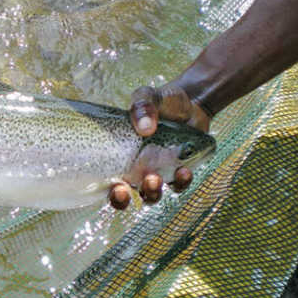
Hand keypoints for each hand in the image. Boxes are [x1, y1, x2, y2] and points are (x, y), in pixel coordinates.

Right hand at [107, 83, 210, 209]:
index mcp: (119, 157)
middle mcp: (135, 170)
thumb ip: (143, 106)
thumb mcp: (148, 96)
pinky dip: (181, 182)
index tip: (113, 186)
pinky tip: (184, 170)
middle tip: (123, 189)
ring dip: (151, 192)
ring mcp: (157, 174)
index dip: (108, 192)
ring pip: (151, 196)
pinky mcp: (179, 172)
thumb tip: (145, 128)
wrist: (192, 102)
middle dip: (121, 200)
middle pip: (123, 198)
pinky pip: (179, 185)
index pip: (105, 182)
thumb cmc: (162, 102)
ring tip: (154, 178)